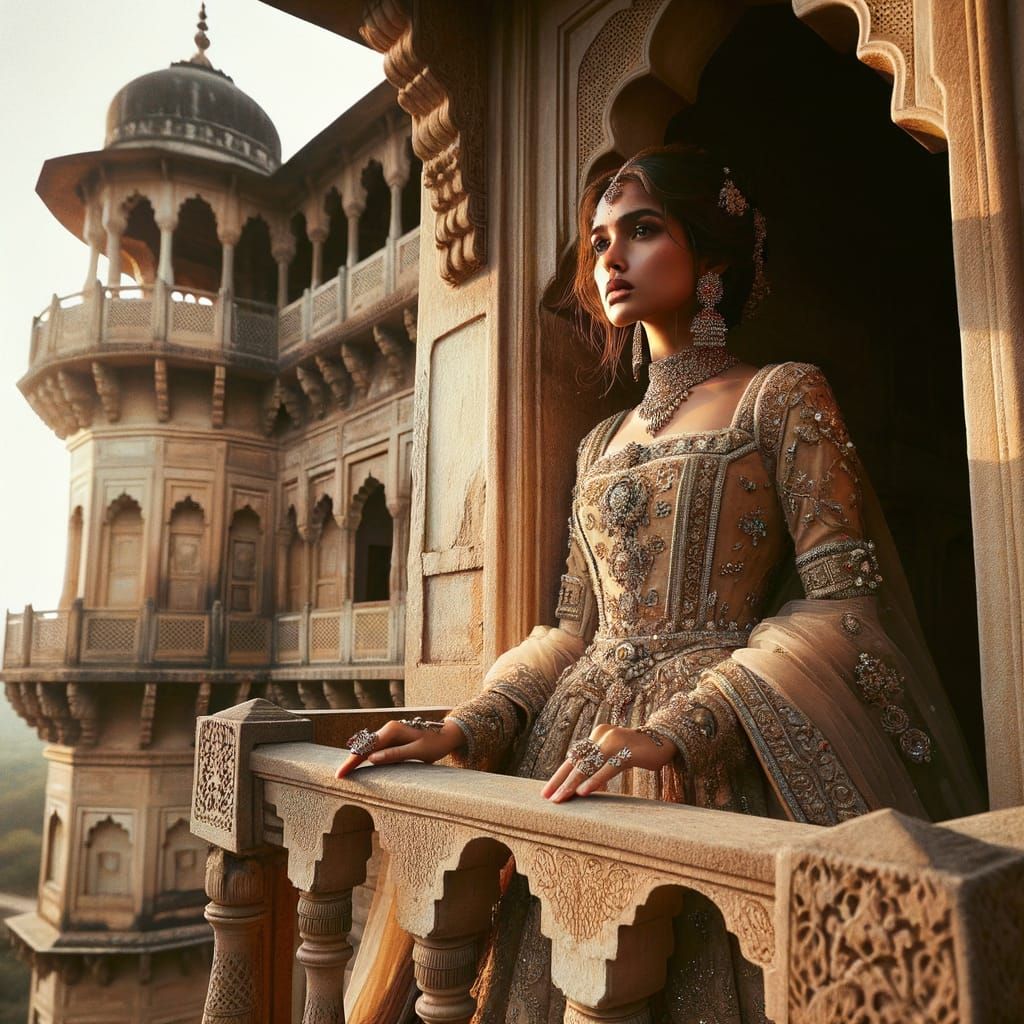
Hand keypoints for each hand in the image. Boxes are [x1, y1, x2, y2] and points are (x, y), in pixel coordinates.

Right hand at [335, 718, 464, 777]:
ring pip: (368, 748)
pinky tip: (358, 764)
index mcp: (392, 730)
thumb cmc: (434, 743)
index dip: (352, 761)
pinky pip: (376, 749)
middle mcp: (388, 729)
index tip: (341, 774)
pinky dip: (366, 757)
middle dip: (350, 761)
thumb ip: (394, 754)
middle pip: (364, 747)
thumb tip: (372, 760)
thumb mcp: (417, 751)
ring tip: (344, 772)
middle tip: (338, 776)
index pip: (367, 748)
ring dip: (357, 759)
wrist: (447, 735)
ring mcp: (389, 733)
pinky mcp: (392, 739)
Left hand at [541, 723, 674, 802]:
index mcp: (597, 736)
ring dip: (573, 783)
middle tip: (550, 799)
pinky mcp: (628, 750)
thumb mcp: (614, 758)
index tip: (546, 793)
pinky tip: (584, 791)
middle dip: (561, 781)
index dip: (559, 775)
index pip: (574, 758)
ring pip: (589, 765)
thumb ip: (598, 767)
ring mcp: (615, 741)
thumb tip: (580, 788)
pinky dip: (595, 780)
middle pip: (577, 761)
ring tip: (562, 798)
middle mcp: (602, 735)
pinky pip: (608, 767)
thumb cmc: (637, 752)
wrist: (664, 741)